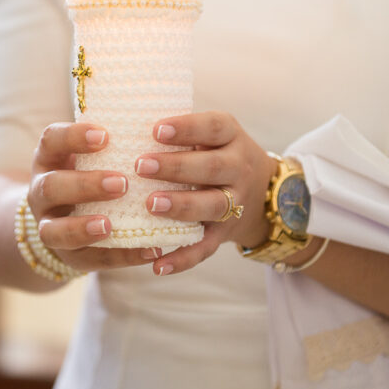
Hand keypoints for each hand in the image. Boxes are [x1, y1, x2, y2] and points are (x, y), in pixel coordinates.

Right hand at [28, 122, 155, 271]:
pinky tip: (150, 250)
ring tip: (110, 225)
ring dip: (83, 228)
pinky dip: (121, 257)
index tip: (105, 136)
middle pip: (51, 187)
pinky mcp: (69, 257)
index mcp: (49, 159)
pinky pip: (90, 260)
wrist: (63, 219)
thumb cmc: (89, 173)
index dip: (74, 137)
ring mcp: (49, 226)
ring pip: (55, 231)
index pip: (51, 140)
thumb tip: (165, 120)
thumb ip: (114, 143)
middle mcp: (42, 192)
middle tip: (121, 182)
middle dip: (84, 185)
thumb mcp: (89, 155)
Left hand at [134, 111, 276, 275]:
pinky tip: (158, 265)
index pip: (213, 127)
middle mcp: (237, 168)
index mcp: (231, 137)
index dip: (186, 128)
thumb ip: (179, 132)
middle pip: (211, 167)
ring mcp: (235, 203)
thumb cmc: (216, 154)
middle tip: (140, 166)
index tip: (155, 130)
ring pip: (212, 206)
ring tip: (151, 205)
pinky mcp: (225, 234)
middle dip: (176, 167)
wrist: (264, 192)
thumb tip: (124, 123)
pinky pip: (206, 248)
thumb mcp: (211, 135)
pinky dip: (183, 259)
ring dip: (181, 206)